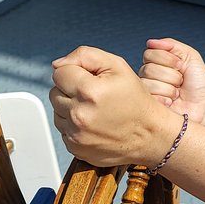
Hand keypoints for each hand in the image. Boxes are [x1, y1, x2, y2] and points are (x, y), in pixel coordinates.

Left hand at [50, 47, 178, 168]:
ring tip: (94, 109)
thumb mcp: (118, 66)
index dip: (76, 72)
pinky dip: (74, 124)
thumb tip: (58, 64)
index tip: (91, 79)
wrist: (149, 134)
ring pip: (57, 110)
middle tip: (94, 94)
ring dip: (71, 107)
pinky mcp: (75, 148)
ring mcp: (76, 134)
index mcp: (89, 91)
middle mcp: (79, 115)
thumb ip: (85, 56)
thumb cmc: (136, 99)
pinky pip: (63, 129)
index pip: (59, 72)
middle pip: (55, 91)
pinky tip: (93, 123)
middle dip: (71, 89)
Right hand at [139, 37, 204, 127]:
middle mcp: (148, 76)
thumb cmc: (199, 81)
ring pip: (149, 84)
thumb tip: (150, 42)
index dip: (167, 59)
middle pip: (148, 69)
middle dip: (171, 75)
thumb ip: (171, 45)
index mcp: (156, 63)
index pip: (149, 54)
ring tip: (177, 93)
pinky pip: (150, 98)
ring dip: (170, 88)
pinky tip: (172, 102)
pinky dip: (165, 99)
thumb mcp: (190, 56)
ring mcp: (148, 92)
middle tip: (181, 81)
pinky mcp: (150, 106)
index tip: (181, 65)